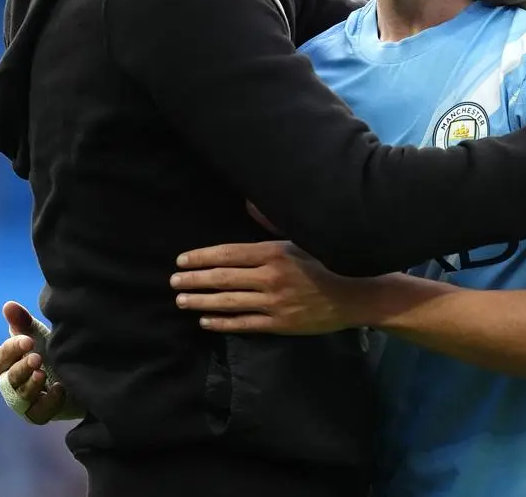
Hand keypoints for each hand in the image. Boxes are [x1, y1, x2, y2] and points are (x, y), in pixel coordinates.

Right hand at [0, 301, 84, 423]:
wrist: (80, 372)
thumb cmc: (51, 352)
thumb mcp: (39, 336)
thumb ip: (23, 323)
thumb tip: (8, 305)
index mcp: (8, 365)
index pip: (0, 359)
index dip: (12, 349)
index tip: (28, 340)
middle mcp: (12, 385)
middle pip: (7, 380)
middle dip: (21, 368)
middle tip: (37, 357)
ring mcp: (25, 402)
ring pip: (20, 399)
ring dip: (30, 385)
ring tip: (42, 373)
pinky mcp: (41, 414)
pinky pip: (38, 414)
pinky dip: (48, 402)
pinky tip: (59, 388)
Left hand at [172, 241, 359, 334]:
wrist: (352, 296)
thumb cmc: (325, 262)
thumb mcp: (299, 239)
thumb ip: (271, 225)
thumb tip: (248, 202)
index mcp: (273, 253)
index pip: (229, 254)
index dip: (202, 257)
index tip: (181, 260)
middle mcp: (270, 277)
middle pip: (223, 278)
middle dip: (194, 280)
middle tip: (173, 282)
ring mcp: (273, 303)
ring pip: (229, 302)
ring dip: (201, 302)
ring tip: (181, 301)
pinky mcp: (278, 324)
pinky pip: (244, 324)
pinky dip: (222, 323)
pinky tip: (205, 321)